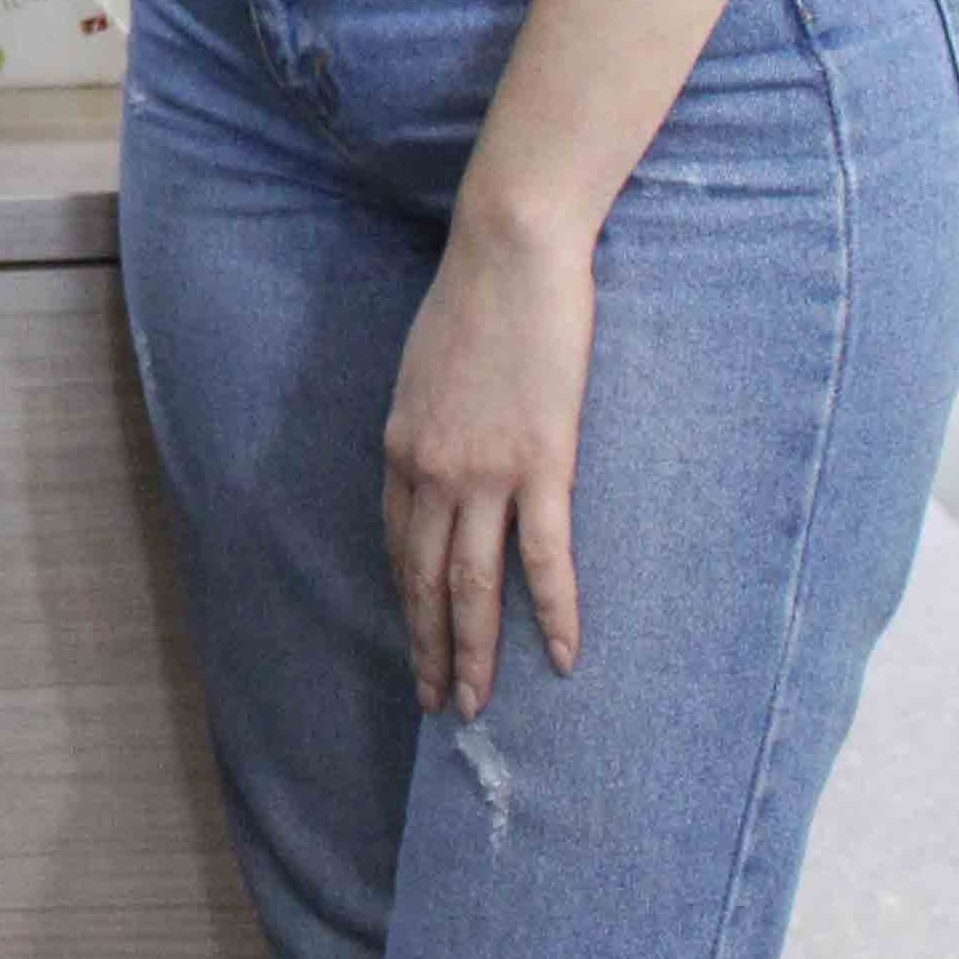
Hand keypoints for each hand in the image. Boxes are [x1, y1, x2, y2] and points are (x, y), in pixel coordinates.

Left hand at [383, 204, 599, 717]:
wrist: (509, 253)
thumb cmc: (474, 299)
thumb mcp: (427, 369)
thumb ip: (430, 422)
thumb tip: (442, 455)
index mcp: (401, 447)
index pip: (396, 543)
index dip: (406, 598)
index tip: (415, 638)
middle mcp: (431, 470)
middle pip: (423, 579)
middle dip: (429, 646)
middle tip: (438, 702)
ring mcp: (485, 472)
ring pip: (472, 585)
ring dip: (474, 652)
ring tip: (479, 704)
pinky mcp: (542, 464)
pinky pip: (544, 557)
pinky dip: (552, 613)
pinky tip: (561, 656)